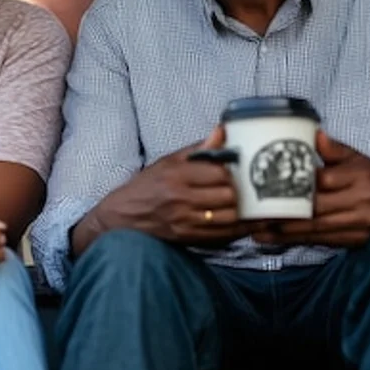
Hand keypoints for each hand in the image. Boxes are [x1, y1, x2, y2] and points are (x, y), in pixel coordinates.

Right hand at [86, 126, 248, 247]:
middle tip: (242, 188)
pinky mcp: (189, 238)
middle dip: (239, 191)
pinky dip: (236, 229)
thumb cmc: (147, 186)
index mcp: (177, 175)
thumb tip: (222, 131)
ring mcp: (186, 221)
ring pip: (229, 218)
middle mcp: (181, 199)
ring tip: (246, 206)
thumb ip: (199, 148)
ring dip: (242, 212)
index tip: (236, 171)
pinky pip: (222, 236)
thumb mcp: (169, 161)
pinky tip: (242, 223)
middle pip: (228, 196)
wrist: (124, 216)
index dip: (233, 172)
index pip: (219, 173)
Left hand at [252, 131, 369, 247]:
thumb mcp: (359, 158)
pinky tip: (276, 240)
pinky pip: (322, 241)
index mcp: (359, 176)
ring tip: (257, 231)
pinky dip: (298, 241)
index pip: (322, 180)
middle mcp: (360, 201)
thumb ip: (335, 149)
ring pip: (316, 229)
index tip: (267, 185)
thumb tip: (313, 134)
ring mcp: (359, 224)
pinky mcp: (356, 240)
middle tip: (253, 214)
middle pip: (315, 208)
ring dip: (285, 232)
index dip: (294, 185)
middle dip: (283, 213)